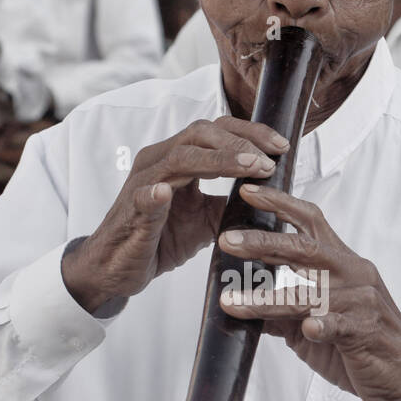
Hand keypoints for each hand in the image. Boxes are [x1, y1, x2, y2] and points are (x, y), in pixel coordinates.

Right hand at [61, 118, 290, 313]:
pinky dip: (154, 194)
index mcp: (178, 158)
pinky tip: (167, 193)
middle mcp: (159, 161)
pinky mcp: (131, 211)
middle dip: (239, 143)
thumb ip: (228, 204)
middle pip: (201, 133)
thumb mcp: (204, 221)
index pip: (216, 131)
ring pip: (180, 157)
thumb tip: (268, 198)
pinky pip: (143, 197)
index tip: (281, 146)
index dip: (249, 133)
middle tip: (269, 160)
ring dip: (217, 160)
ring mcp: (143, 183)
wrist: (119, 269)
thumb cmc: (158, 239)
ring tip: (249, 167)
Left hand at [217, 184, 400, 400]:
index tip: (248, 192)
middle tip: (227, 240)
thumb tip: (241, 305)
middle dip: (262, 242)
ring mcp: (361, 302)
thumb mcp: (315, 324)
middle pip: (304, 248)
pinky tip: (308, 328)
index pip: (311, 223)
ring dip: (266, 299)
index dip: (280, 204)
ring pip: (307, 294)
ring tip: (232, 302)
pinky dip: (322, 325)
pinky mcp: (366, 331)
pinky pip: (339, 325)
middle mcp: (352, 274)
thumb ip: (283, 312)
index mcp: (342, 264)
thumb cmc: (363, 345)